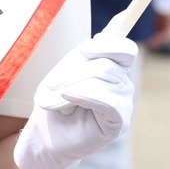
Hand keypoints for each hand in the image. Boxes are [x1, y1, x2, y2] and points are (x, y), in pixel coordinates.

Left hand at [13, 32, 137, 168]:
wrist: (45, 137)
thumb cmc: (54, 103)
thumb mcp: (65, 71)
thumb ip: (86, 54)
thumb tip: (110, 31)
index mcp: (111, 68)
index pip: (123, 47)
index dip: (113, 38)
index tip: (97, 36)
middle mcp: (123, 83)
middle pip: (108, 60)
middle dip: (75, 68)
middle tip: (51, 84)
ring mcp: (124, 102)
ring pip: (103, 75)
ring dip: (71, 84)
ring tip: (52, 100)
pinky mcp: (120, 120)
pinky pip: (107, 98)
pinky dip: (82, 94)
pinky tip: (65, 100)